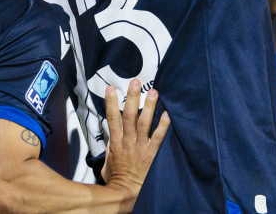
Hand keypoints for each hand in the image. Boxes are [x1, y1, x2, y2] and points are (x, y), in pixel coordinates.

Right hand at [101, 79, 170, 197]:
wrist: (124, 195)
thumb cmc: (115, 179)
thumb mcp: (107, 162)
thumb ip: (110, 148)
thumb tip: (111, 139)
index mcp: (115, 142)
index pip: (112, 118)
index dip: (111, 102)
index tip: (111, 88)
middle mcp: (127, 141)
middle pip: (129, 115)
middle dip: (132, 98)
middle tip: (135, 81)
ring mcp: (140, 147)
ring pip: (144, 123)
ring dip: (149, 106)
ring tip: (153, 91)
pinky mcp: (151, 154)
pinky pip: (158, 138)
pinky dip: (163, 126)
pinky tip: (168, 114)